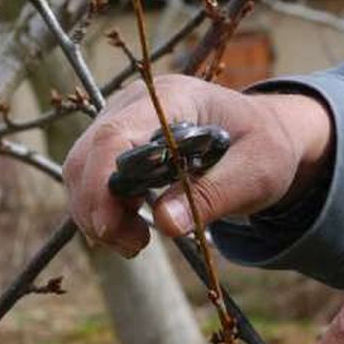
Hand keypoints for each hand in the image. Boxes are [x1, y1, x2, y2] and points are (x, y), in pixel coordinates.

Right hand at [63, 75, 331, 255]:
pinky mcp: (115, 146)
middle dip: (97, 208)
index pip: (115, 134)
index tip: (109, 227)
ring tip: (138, 242)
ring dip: (97, 215)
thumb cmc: (263, 146)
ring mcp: (120, 122)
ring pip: (80, 171)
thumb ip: (214, 194)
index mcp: (171, 98)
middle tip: (136, 245)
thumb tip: (166, 224)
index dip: (101, 181)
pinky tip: (133, 231)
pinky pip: (90, 181)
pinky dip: (102, 212)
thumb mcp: (256, 171)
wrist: (263, 134)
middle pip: (87, 155)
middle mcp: (134, 105)